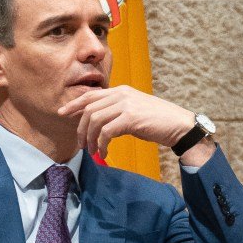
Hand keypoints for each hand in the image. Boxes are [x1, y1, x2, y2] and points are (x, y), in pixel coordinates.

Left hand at [58, 85, 194, 161]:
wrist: (179, 125)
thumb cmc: (158, 122)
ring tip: (92, 151)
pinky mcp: (131, 118)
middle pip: (89, 109)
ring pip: (95, 120)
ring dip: (90, 138)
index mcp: (121, 91)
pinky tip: (104, 152)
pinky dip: (102, 143)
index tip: (63, 113)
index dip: (74, 104)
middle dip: (81, 129)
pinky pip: (106, 131)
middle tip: (81, 144)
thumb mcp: (134, 112)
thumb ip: (117, 112)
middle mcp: (121, 94)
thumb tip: (100, 126)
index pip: (91, 95)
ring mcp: (126, 105)